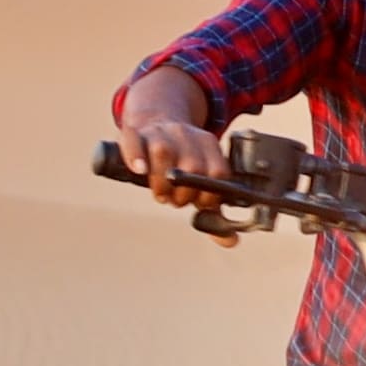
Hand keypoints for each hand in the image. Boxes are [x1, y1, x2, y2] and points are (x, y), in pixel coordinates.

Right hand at [116, 66, 236, 247]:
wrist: (157, 124)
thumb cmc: (180, 163)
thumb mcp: (202, 183)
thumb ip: (215, 214)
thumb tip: (231, 241)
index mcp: (208, 144)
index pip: (218, 173)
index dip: (209, 196)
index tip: (199, 204)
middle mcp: (186, 134)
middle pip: (192, 167)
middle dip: (183, 193)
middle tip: (175, 200)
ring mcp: (160, 132)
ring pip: (163, 153)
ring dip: (160, 183)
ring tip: (161, 194)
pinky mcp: (135, 133)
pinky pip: (134, 142)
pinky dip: (136, 157)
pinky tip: (140, 171)